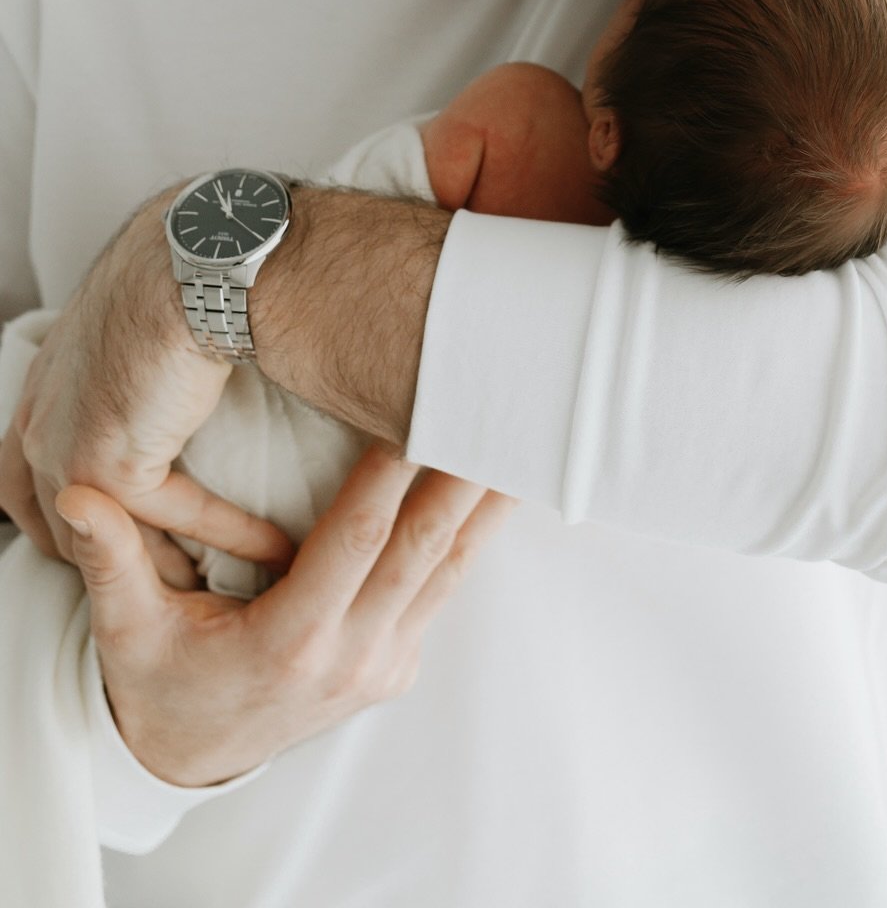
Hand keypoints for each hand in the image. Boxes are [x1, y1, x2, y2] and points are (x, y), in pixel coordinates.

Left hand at [0, 183, 295, 583]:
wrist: (198, 259)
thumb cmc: (189, 263)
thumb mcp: (148, 310)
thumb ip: (147, 350)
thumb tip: (196, 343)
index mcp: (46, 380)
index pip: (25, 472)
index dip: (71, 512)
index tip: (129, 536)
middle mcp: (40, 419)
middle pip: (57, 522)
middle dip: (115, 557)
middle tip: (179, 578)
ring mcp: (63, 449)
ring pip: (112, 538)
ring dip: (173, 565)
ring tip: (228, 582)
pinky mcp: (106, 468)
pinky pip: (170, 522)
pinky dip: (226, 537)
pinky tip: (274, 545)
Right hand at [55, 443, 516, 784]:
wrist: (191, 756)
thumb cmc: (159, 681)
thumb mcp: (127, 629)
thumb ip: (112, 559)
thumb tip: (80, 493)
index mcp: (289, 643)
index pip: (355, 543)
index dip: (390, 480)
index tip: (417, 418)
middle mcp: (349, 658)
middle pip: (421, 552)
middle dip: (464, 480)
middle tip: (498, 412)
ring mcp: (381, 665)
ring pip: (447, 572)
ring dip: (486, 506)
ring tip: (523, 441)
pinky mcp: (397, 665)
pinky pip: (442, 591)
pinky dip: (470, 537)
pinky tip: (497, 489)